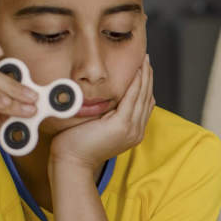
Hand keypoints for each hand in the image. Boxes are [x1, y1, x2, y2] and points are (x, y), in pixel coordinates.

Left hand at [49, 55, 153, 172]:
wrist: (72, 161)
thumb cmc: (79, 144)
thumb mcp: (100, 126)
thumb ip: (109, 114)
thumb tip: (110, 97)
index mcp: (132, 132)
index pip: (144, 104)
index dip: (146, 85)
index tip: (144, 69)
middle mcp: (136, 131)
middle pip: (147, 98)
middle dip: (148, 77)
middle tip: (147, 60)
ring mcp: (131, 129)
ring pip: (142, 96)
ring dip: (144, 76)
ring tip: (144, 61)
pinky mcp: (122, 125)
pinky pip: (132, 98)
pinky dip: (136, 83)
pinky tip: (137, 71)